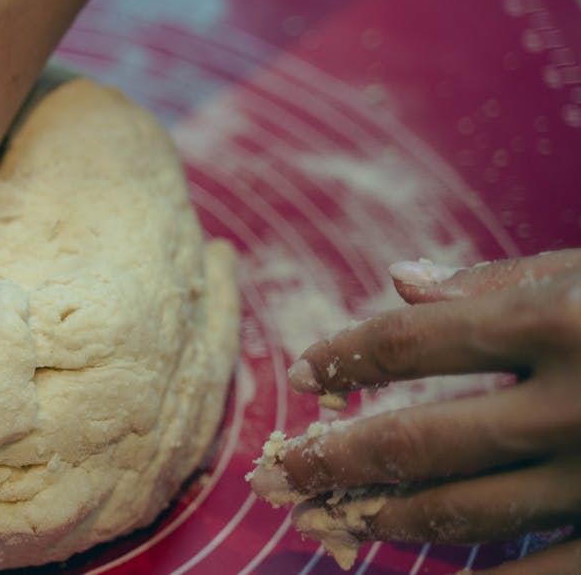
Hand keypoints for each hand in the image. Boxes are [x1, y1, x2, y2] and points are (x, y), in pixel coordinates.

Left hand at [252, 249, 580, 572]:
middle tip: (274, 474)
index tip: (299, 377)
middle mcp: (568, 405)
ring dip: (384, 519)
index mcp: (551, 323)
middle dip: (331, 461)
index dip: (344, 360)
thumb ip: (497, 281)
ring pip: (468, 511)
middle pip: (418, 442)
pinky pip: (544, 572)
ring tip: (326, 517)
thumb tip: (399, 281)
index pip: (412, 344)